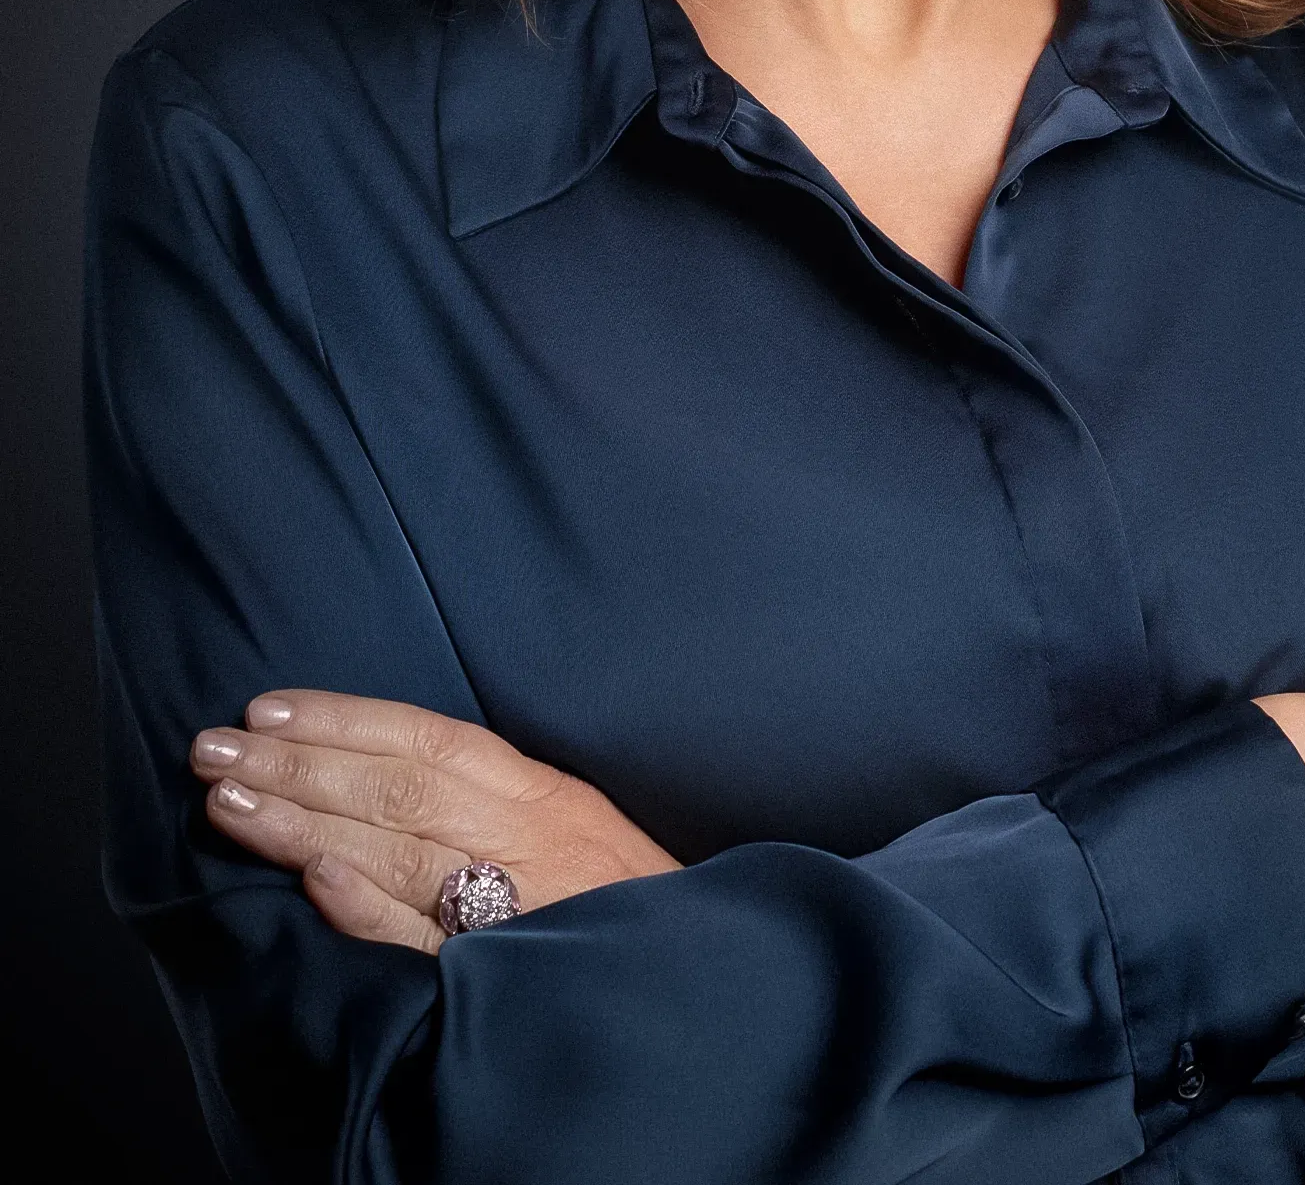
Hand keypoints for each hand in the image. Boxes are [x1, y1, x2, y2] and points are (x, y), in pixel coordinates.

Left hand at [191, 691, 680, 954]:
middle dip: (296, 765)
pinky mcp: (504, 976)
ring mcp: (514, 906)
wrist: (705, 981)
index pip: (425, 738)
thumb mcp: (570, 823)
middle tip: (212, 750)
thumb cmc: (623, 902)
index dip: (342, 718)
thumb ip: (489, 799)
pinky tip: (314, 882)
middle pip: (395, 788)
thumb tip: (380, 767)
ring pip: (397, 850)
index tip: (266, 708)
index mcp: (541, 794)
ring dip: (304, 824)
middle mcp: (525, 837)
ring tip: (227, 803)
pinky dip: (371, 909)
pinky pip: (428, 939)